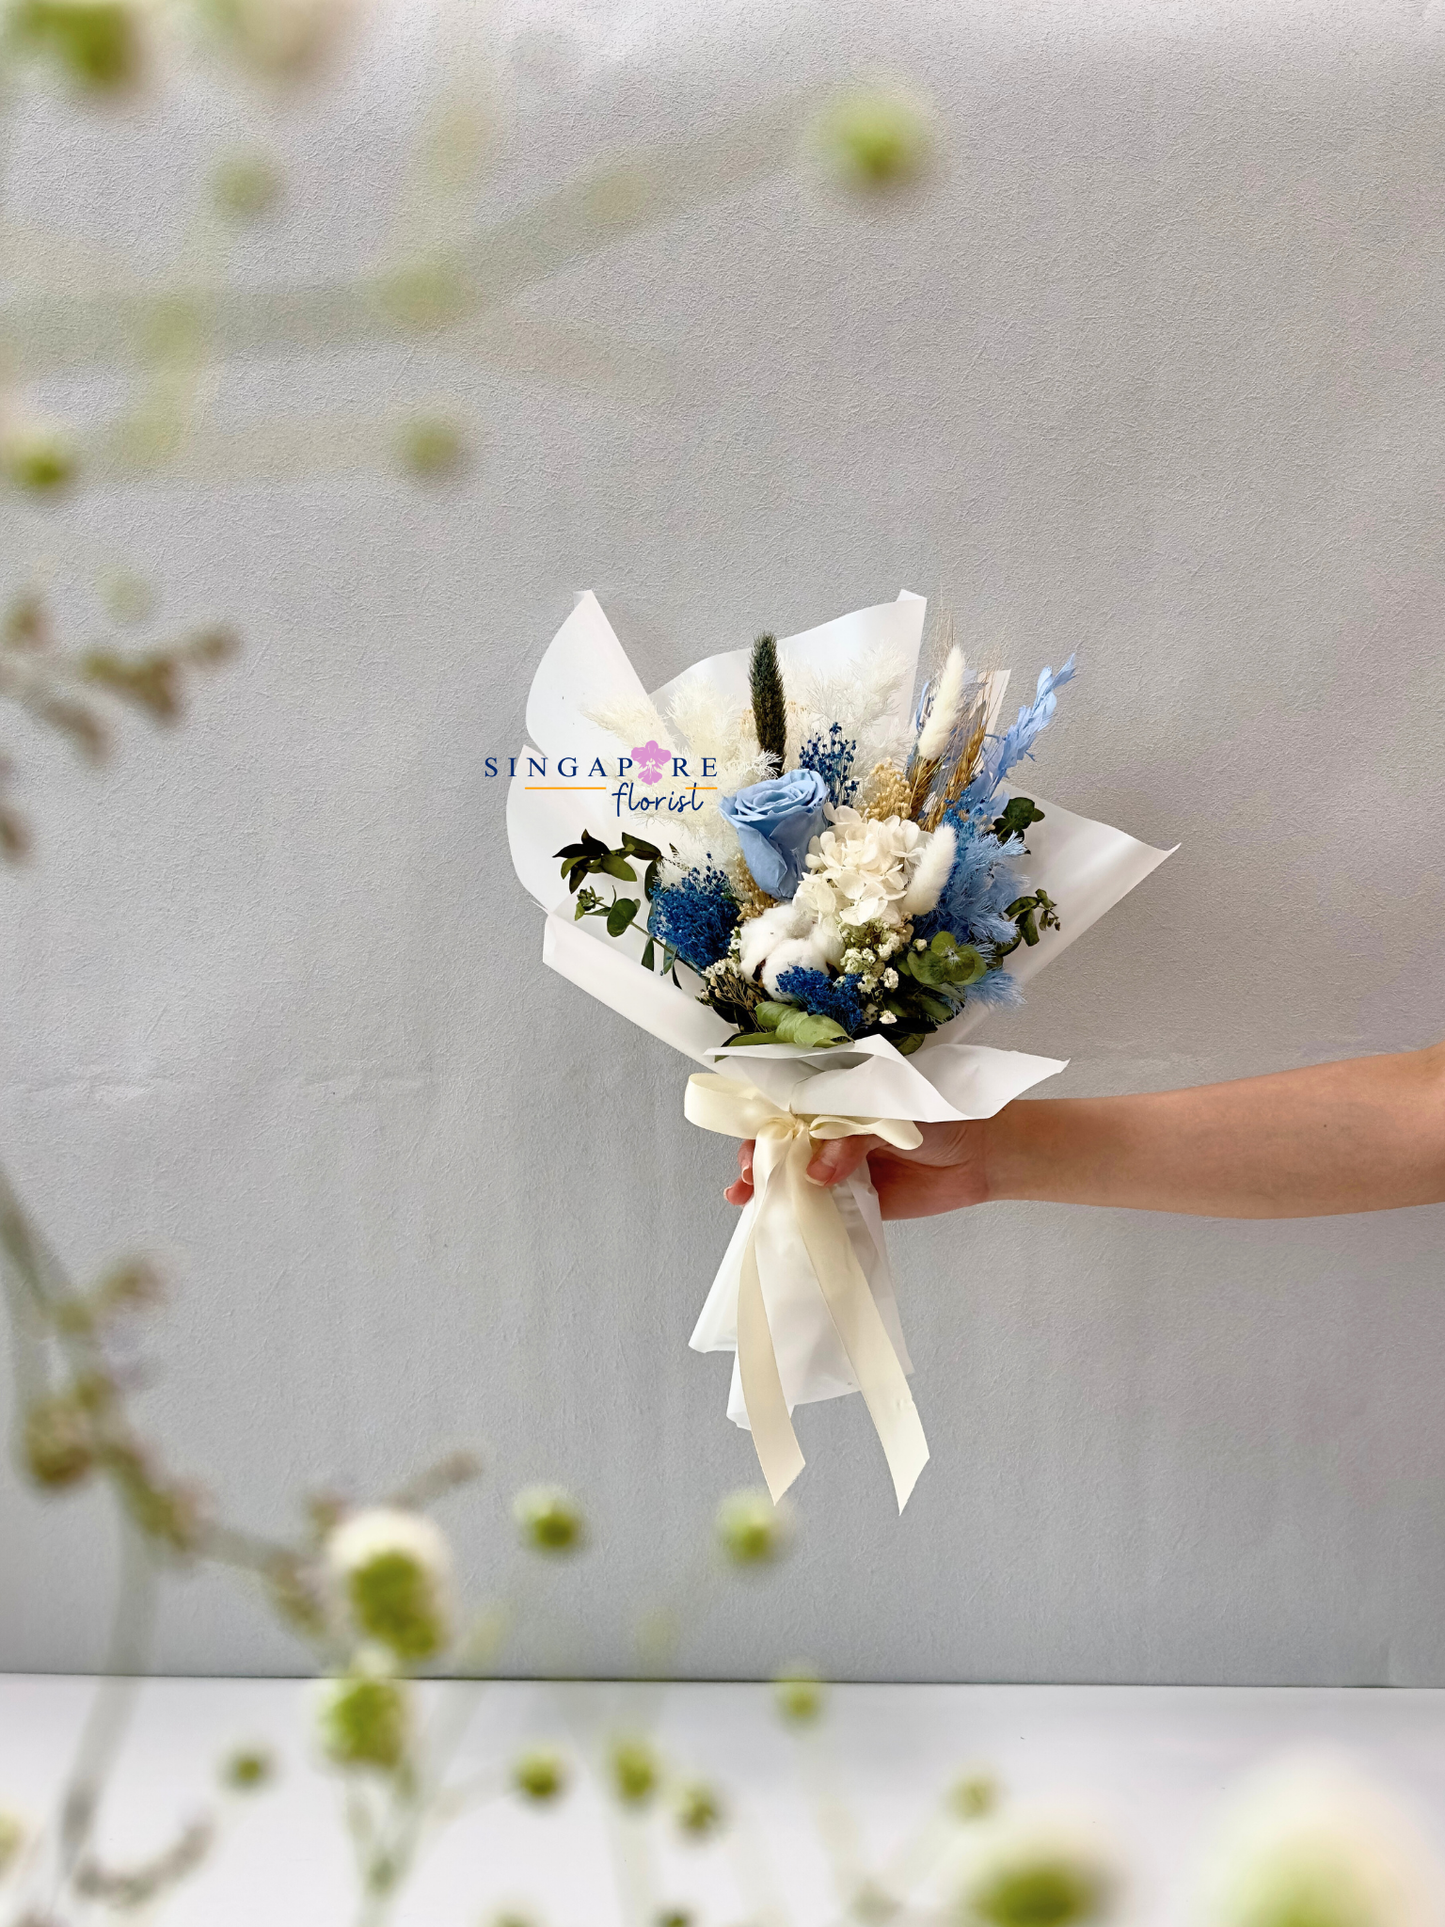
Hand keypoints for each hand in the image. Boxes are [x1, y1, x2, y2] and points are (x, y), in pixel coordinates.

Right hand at [723, 1119, 991, 1218]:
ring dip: (767, 1185)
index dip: (765, 1120)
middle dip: (759, 1155)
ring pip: (793, 1174)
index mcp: (840, 1098)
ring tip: (746, 1196)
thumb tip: (816, 1173)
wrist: (984, 1155)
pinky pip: (820, 1206)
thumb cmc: (944, 1118)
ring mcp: (841, 1165)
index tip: (751, 1138)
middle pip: (782, 1141)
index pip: (790, 1104)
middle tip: (750, 1173)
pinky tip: (771, 1218)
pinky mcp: (856, 1199)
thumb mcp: (893, 1113)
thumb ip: (853, 1138)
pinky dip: (795, 1213)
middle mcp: (834, 1129)